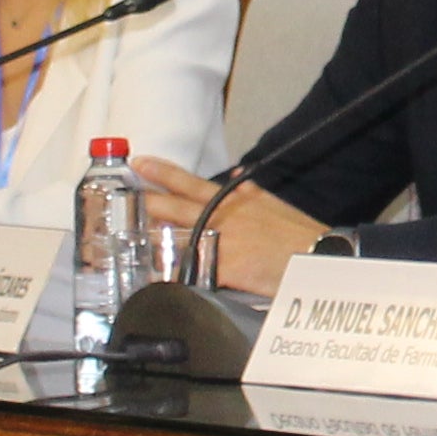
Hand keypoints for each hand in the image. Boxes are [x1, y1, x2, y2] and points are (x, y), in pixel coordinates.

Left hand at [133, 155, 318, 273]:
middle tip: (120, 197)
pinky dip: (169, 271)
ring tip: (125, 234)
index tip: (139, 163)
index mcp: (232, 200)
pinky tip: (150, 273)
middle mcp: (221, 218)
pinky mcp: (223, 268)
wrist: (316, 254)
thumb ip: (249, 191)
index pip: (189, 181)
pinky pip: (189, 269)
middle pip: (173, 206)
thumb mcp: (272, 203)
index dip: (162, 172)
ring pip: (174, 236)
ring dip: (148, 235)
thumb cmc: (297, 233)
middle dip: (144, 201)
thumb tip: (236, 176)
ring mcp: (219, 242)